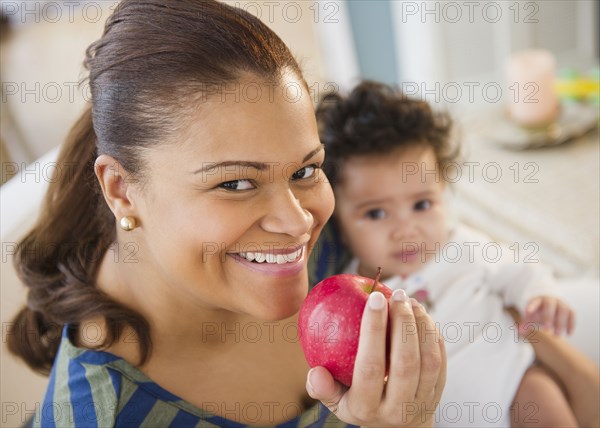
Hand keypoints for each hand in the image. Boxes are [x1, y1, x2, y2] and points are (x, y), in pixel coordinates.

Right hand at [306, 290, 445, 427]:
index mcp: (367, 407)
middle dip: (402, 323)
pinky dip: (432, 333)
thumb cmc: (360, 404)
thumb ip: (322, 387)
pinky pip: (439, 359)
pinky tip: (421, 313)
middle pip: (405, 362)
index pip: (370, 367)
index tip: (374, 299)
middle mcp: (397, 408)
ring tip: (409, 300)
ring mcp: (421, 401)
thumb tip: (314, 371)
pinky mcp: (438, 393)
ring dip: (421, 325)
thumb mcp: (337, 403)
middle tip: (396, 294)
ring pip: (428, 360)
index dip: (373, 330)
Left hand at [521, 295, 574, 335]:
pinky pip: (572, 315)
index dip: (531, 306)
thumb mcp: (531, 315)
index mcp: (538, 300)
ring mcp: (561, 303)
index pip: (534, 302)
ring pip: (563, 310)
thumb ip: (526, 323)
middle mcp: (551, 300)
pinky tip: (568, 334)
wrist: (550, 302)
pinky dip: (571, 324)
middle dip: (548, 317)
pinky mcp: (569, 309)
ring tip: (556, 335)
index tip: (527, 312)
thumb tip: (519, 332)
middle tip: (546, 330)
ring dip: (561, 323)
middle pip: (550, 306)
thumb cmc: (539, 310)